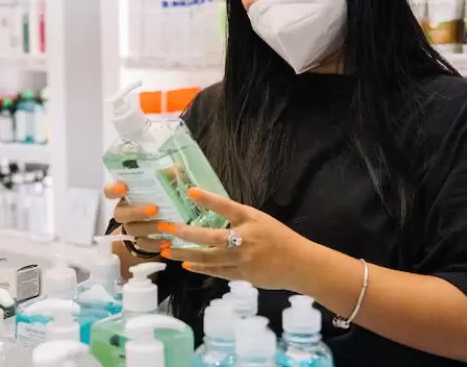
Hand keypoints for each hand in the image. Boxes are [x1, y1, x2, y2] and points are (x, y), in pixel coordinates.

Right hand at [103, 182, 166, 253]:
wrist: (165, 217)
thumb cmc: (162, 194)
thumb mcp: (165, 182)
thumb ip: (168, 175)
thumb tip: (177, 168)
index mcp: (126, 193)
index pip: (110, 190)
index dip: (113, 189)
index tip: (124, 187)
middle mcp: (124, 210)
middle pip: (120, 214)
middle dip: (136, 212)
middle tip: (154, 209)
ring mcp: (130, 226)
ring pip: (132, 229)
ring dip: (149, 228)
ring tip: (166, 226)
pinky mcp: (140, 241)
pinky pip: (143, 245)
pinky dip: (155, 243)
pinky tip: (167, 241)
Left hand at [159, 188, 316, 289]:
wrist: (300, 264)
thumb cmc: (279, 238)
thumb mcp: (260, 219)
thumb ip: (237, 217)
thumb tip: (212, 210)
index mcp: (250, 220)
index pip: (227, 206)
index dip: (209, 199)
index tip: (190, 192)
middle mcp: (244, 239)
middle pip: (210, 237)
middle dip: (185, 233)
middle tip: (166, 229)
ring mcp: (242, 259)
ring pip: (208, 258)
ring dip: (185, 254)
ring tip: (167, 251)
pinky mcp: (242, 275)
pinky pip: (216, 271)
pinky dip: (201, 268)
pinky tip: (187, 264)